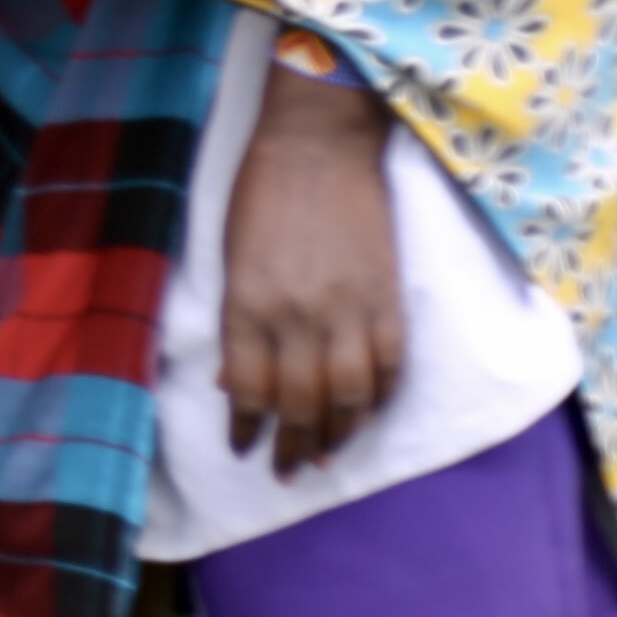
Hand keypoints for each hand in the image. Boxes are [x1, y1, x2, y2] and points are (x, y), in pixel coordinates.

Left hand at [219, 49, 402, 475]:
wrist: (320, 144)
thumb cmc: (260, 194)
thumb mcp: (228, 260)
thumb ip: (234, 321)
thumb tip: (233, 381)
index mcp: (247, 308)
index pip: (248, 392)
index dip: (247, 429)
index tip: (244, 450)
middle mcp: (297, 320)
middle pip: (298, 404)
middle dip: (290, 446)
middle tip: (287, 472)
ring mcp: (347, 312)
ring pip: (348, 397)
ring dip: (336, 433)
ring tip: (324, 456)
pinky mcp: (387, 299)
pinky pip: (389, 366)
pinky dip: (379, 398)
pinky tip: (367, 415)